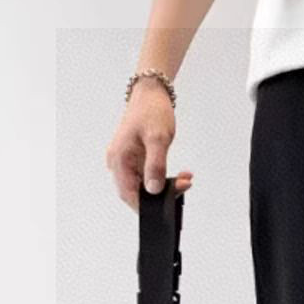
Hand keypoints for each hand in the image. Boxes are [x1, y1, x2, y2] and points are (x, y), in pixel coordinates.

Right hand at [106, 77, 192, 210]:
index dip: (145, 205)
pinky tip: (179, 176)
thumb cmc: (152, 111)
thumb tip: (154, 189)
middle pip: (136, 191)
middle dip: (160, 195)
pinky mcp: (135, 159)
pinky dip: (164, 178)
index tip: (164, 209)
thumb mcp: (158, 138)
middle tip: (182, 187)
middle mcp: (118, 162)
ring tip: (184, 180)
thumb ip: (156, 166)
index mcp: (119, 158)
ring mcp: (126, 161)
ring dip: (165, 186)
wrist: (151, 93)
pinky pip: (148, 176)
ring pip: (144, 185)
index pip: (128, 193)